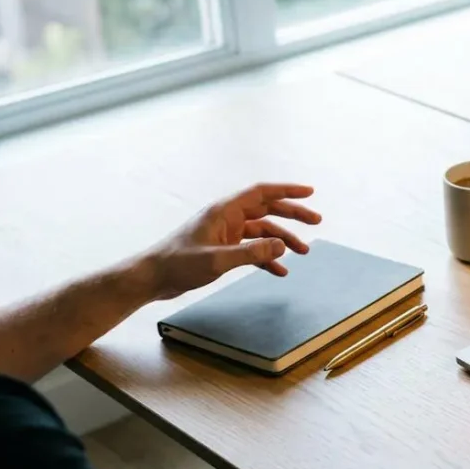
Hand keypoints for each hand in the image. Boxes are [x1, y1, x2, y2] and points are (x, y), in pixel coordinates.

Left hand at [141, 183, 322, 299]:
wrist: (153, 277)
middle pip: (267, 209)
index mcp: (225, 211)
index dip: (287, 191)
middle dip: (293, 215)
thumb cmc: (179, 264)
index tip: (309, 193)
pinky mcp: (223, 249)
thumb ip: (252, 253)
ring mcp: (226, 233)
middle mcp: (227, 218)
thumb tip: (282, 247)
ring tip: (303, 252)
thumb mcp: (218, 260)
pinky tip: (280, 271)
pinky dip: (267, 258)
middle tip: (316, 221)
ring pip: (263, 231)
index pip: (261, 193)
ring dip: (283, 240)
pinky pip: (253, 249)